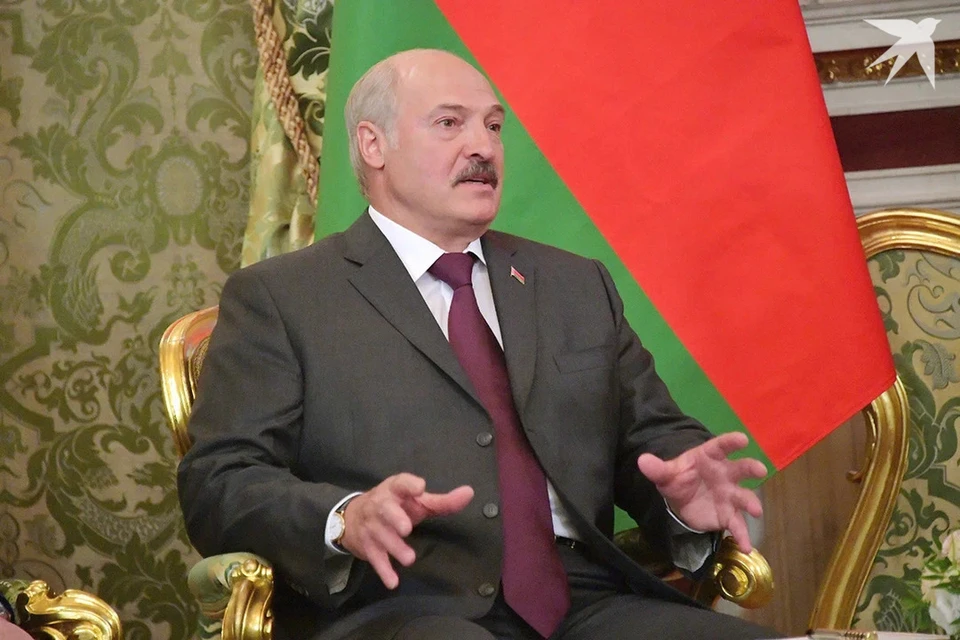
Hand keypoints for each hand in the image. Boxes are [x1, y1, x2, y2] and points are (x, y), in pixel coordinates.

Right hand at [340, 473, 473, 588]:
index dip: (409, 484)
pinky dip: (383, 571)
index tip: (420, 488)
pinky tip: (393, 582)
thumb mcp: (417, 501)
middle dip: (395, 518)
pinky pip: (375, 558)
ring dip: (394, 547)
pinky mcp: (367, 546)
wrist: (352, 518)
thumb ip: (443, 501)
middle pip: (385, 509)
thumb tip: (469, 493)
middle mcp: (381, 505)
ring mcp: (372, 526)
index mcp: (395, 490)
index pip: (401, 483)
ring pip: (381, 536)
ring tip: (410, 559)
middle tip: (406, 528)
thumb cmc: (395, 507)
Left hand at [636, 432, 765, 551]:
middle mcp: (725, 474)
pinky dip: (743, 536)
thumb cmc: (680, 478)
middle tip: (759, 470)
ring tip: (756, 510)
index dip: (731, 442)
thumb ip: (657, 468)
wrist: (681, 500)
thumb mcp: (666, 474)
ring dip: (751, 503)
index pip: (721, 446)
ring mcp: (730, 495)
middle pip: (741, 469)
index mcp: (710, 458)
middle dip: (751, 468)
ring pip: (744, 497)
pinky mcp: (729, 515)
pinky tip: (746, 547)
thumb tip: (642, 460)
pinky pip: (738, 525)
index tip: (742, 439)